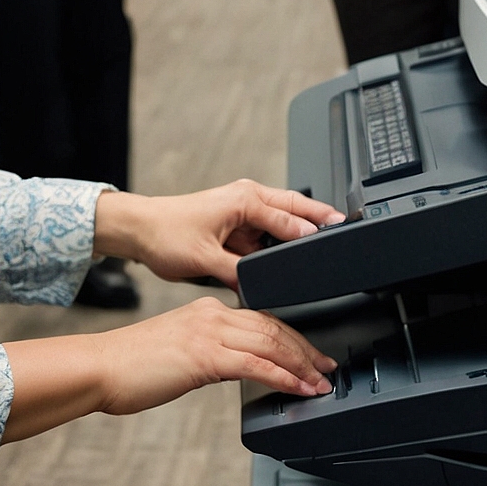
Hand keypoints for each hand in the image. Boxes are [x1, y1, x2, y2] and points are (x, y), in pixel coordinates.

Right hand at [90, 297, 334, 414]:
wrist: (102, 367)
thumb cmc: (130, 365)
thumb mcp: (176, 350)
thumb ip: (205, 353)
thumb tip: (230, 368)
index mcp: (205, 310)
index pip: (259, 318)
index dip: (289, 337)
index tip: (307, 354)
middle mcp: (211, 314)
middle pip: (272, 326)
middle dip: (305, 349)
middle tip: (326, 368)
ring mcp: (209, 332)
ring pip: (270, 342)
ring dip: (301, 364)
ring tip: (319, 382)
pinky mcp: (206, 356)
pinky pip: (256, 364)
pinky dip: (283, 377)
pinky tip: (298, 389)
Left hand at [94, 181, 344, 290]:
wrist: (140, 229)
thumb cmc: (166, 233)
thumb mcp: (204, 259)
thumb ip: (237, 273)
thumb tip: (259, 286)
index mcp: (243, 199)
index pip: (287, 216)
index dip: (310, 231)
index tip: (330, 239)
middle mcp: (246, 199)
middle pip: (293, 208)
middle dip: (319, 217)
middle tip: (345, 225)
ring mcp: (242, 211)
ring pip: (282, 220)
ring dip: (300, 230)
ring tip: (324, 246)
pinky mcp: (237, 224)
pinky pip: (267, 233)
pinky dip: (280, 242)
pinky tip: (289, 259)